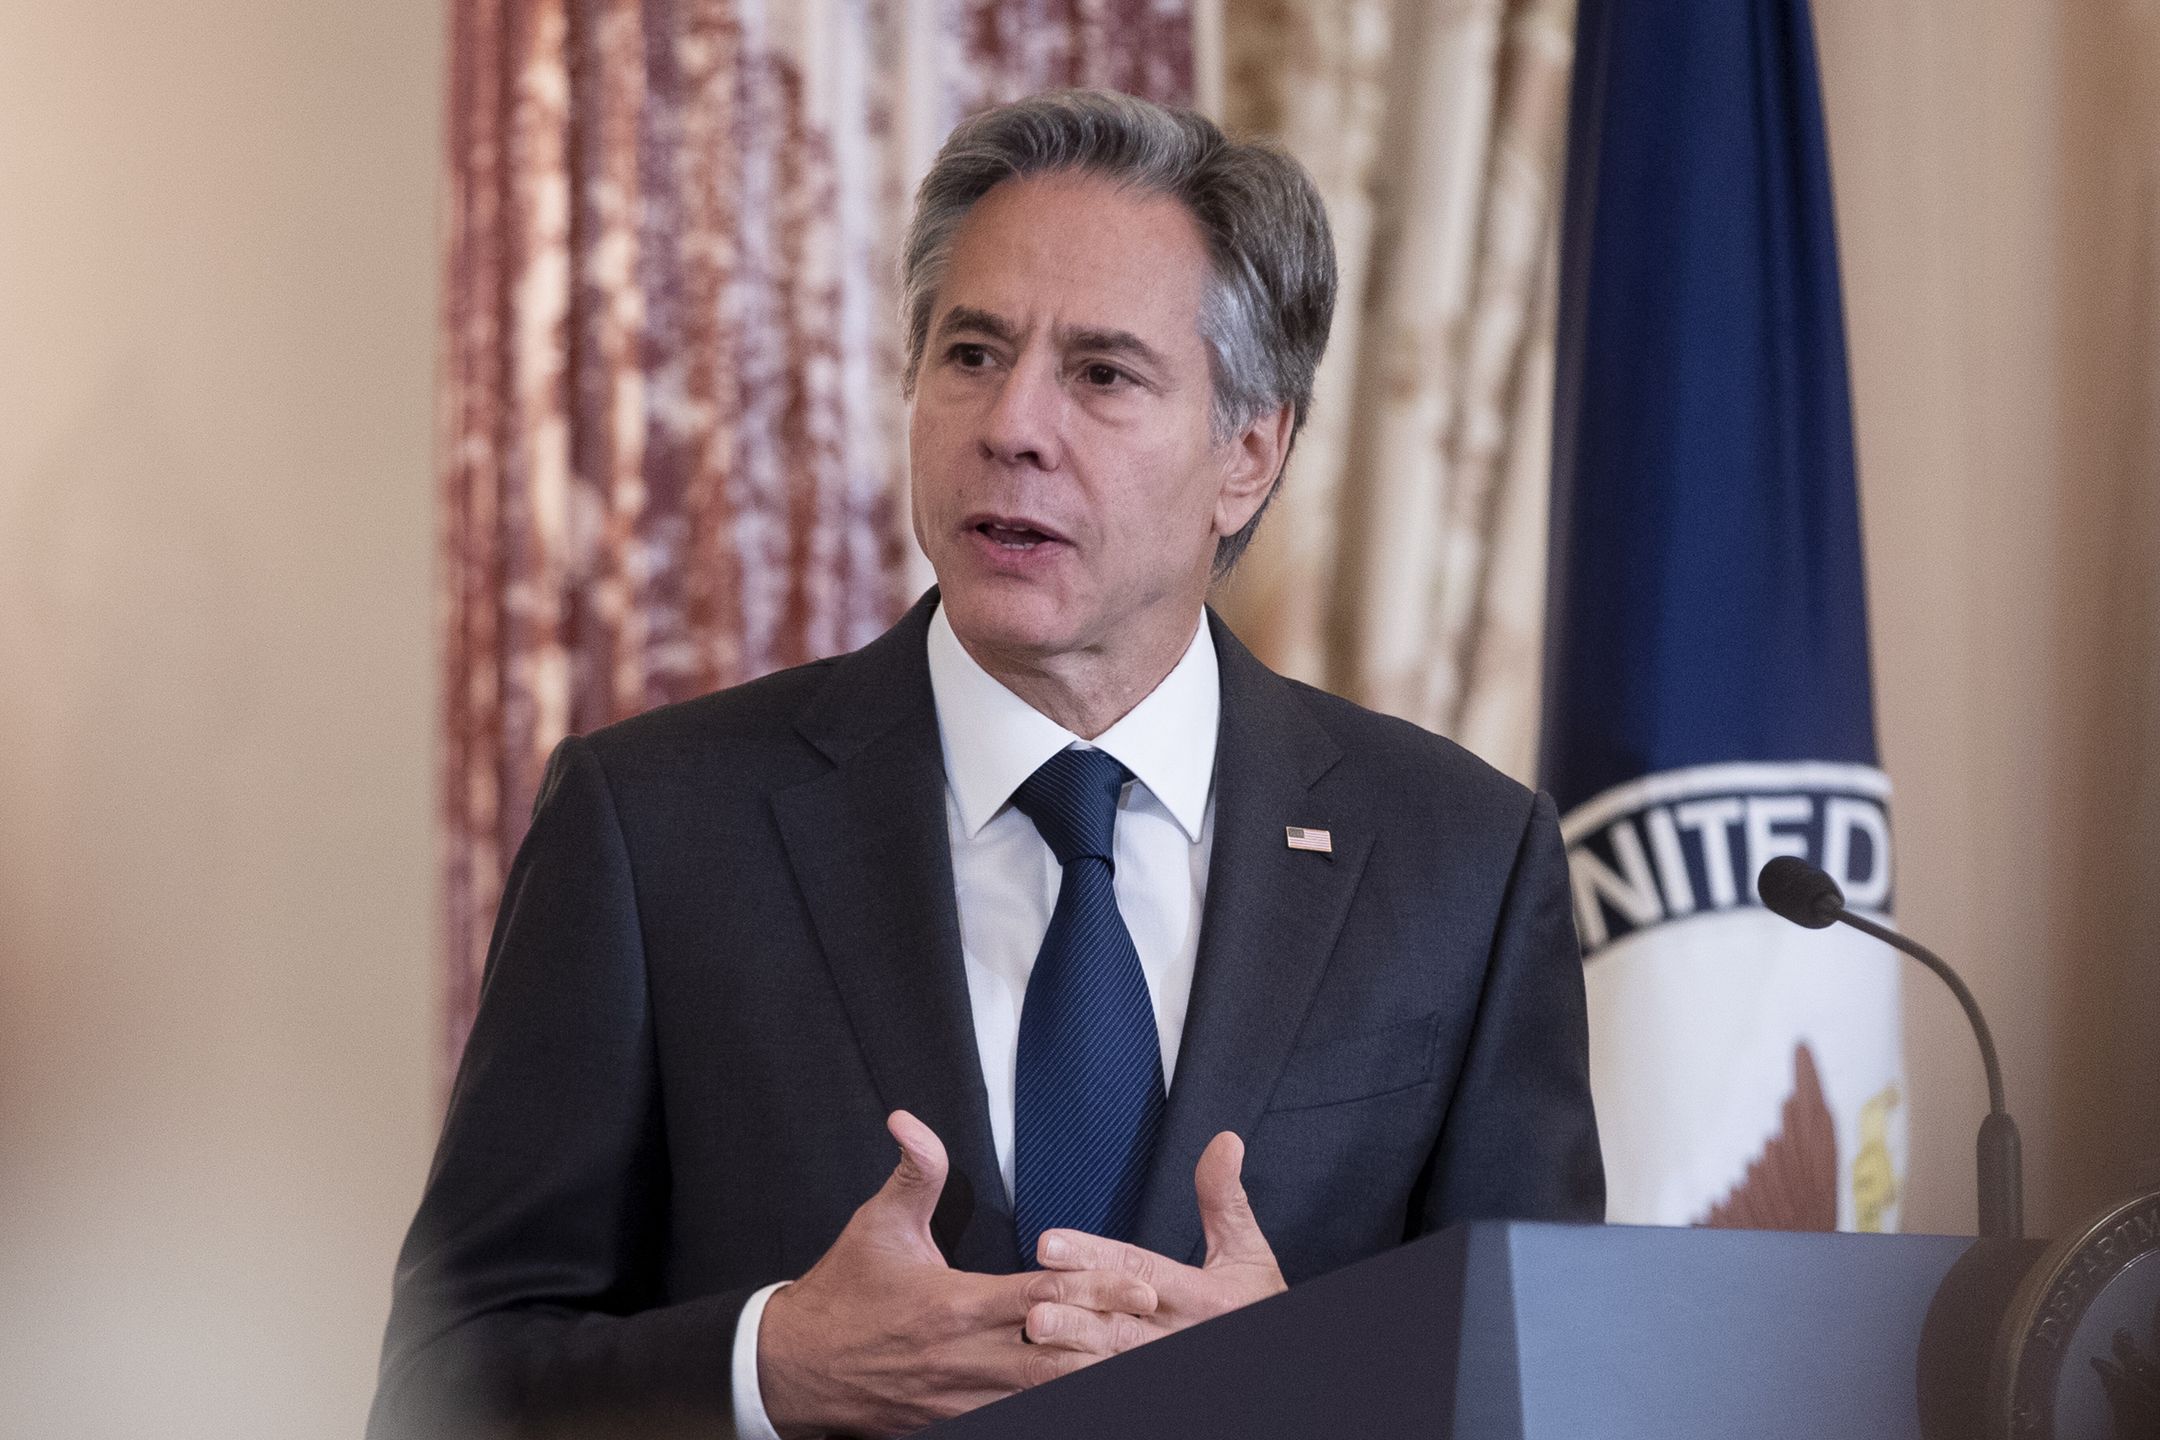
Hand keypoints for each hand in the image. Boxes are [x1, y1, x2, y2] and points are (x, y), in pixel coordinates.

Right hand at [756, 1111, 1157, 1438]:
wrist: (793, 1369)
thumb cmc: (840, 1294)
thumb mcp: (876, 1226)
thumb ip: (913, 1174)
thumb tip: (911, 1121)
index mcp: (956, 1304)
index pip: (1041, 1298)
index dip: (1097, 1293)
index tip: (1142, 1288)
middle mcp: (966, 1357)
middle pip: (1058, 1359)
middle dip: (1114, 1349)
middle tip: (1165, 1338)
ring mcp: (963, 1398)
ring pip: (1043, 1398)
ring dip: (1090, 1383)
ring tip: (1142, 1371)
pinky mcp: (953, 1421)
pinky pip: (1014, 1421)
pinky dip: (1051, 1411)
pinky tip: (1085, 1400)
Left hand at [1028, 1131, 1284, 1360]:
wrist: (1278, 1359)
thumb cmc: (1256, 1305)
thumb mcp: (1247, 1252)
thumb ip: (1224, 1199)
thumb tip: (1224, 1140)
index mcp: (1205, 1297)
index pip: (1140, 1270)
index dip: (1093, 1255)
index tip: (1048, 1243)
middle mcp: (1182, 1336)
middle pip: (1118, 1324)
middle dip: (1075, 1312)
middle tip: (1035, 1305)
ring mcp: (1167, 1365)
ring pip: (1109, 1361)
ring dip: (1069, 1348)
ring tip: (1033, 1332)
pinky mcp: (1151, 1386)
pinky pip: (1106, 1384)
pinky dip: (1076, 1378)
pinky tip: (1042, 1368)